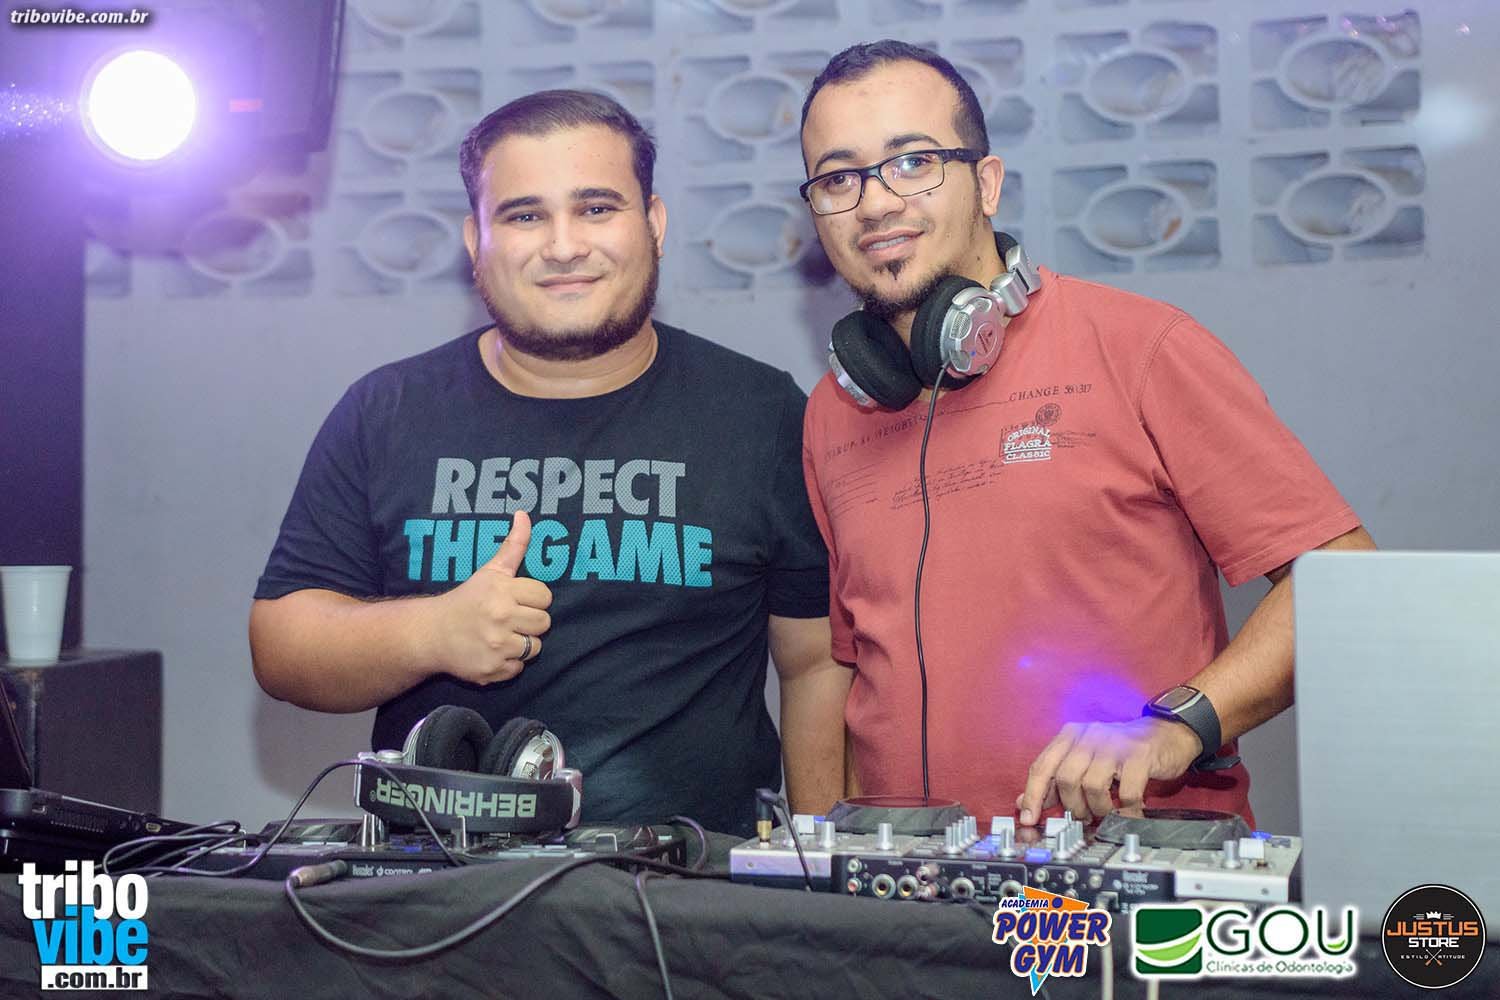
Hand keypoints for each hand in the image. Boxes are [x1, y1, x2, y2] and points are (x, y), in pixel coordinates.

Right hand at [428, 510, 552, 683]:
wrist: (431, 634)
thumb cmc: (466, 600)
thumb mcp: (490, 571)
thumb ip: (513, 545)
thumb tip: (524, 514)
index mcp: (502, 591)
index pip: (545, 597)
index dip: (532, 599)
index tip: (515, 600)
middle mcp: (500, 618)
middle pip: (544, 623)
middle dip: (529, 622)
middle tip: (508, 619)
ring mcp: (496, 646)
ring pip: (535, 648)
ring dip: (521, 644)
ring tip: (501, 636)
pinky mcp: (491, 670)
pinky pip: (519, 668)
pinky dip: (508, 664)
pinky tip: (493, 652)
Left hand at [1015, 718, 1201, 824]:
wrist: (1168, 733)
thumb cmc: (1124, 750)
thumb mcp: (1087, 759)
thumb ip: (1056, 779)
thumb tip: (1026, 802)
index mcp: (1071, 735)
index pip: (1041, 766)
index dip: (1032, 796)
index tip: (1028, 819)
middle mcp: (1090, 736)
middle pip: (1065, 778)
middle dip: (1072, 806)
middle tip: (1083, 816)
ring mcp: (1115, 745)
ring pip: (1092, 785)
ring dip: (1098, 808)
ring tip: (1105, 812)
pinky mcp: (1140, 756)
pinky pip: (1126, 792)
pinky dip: (1126, 809)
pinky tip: (1129, 812)